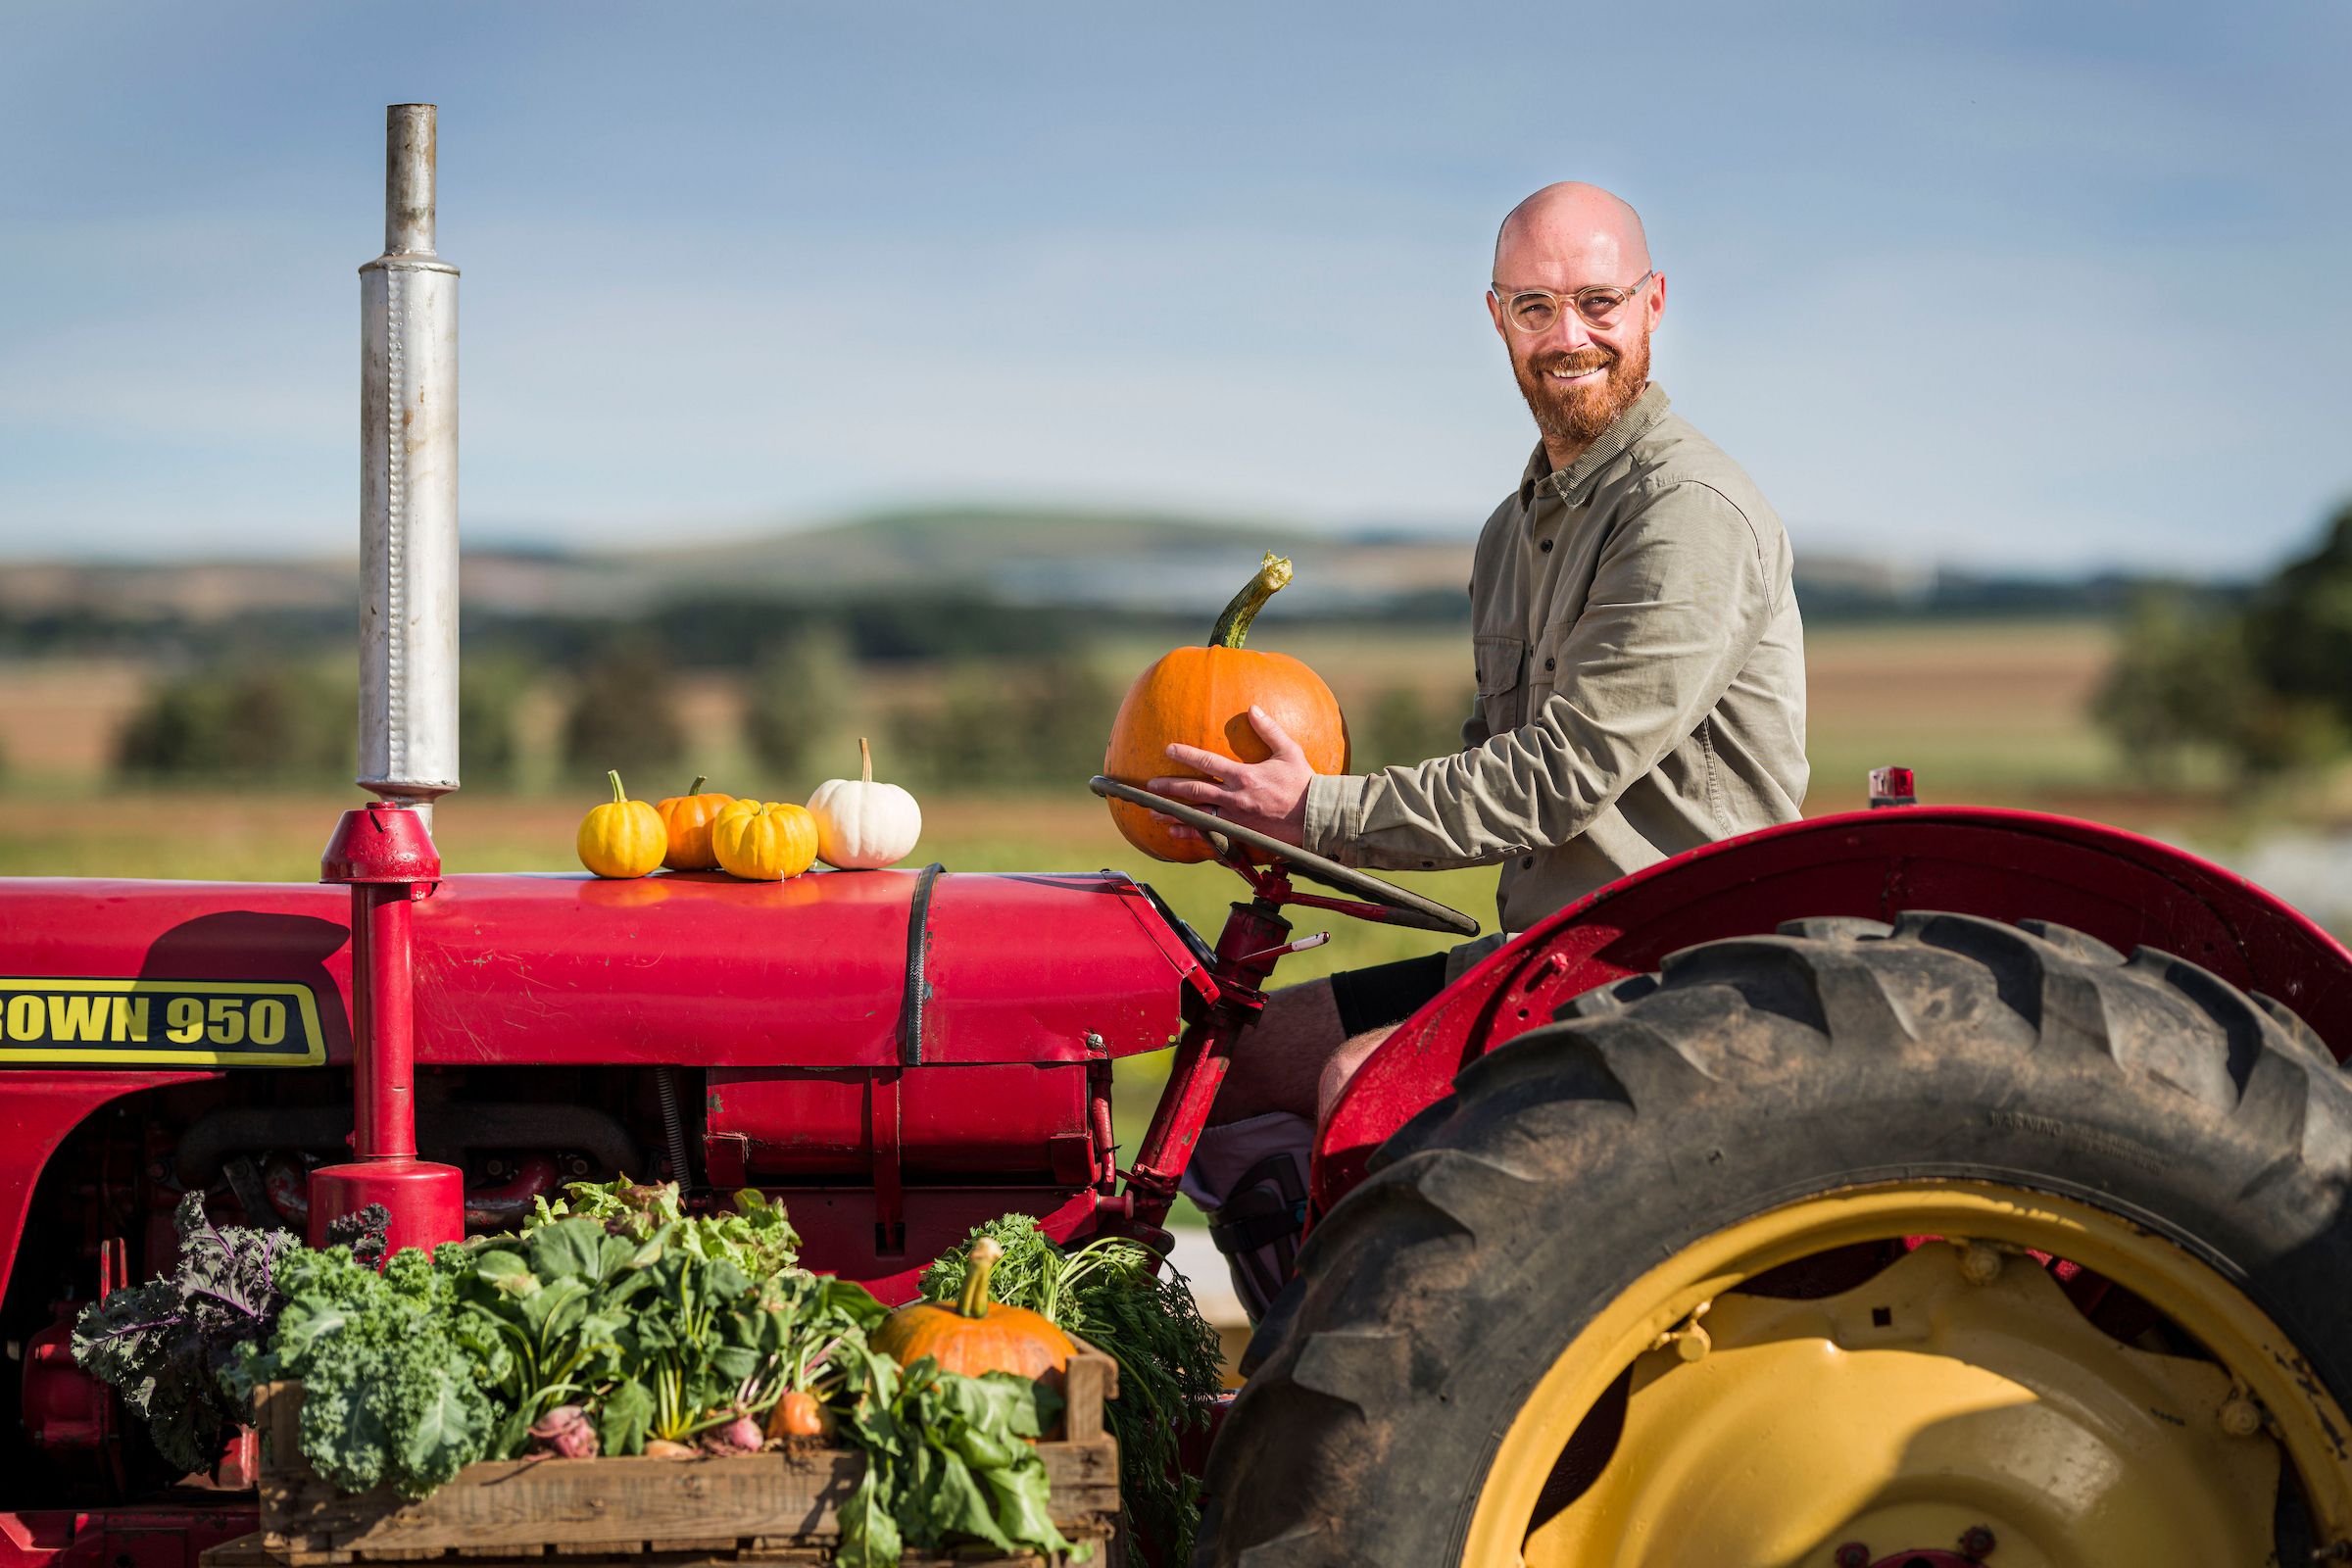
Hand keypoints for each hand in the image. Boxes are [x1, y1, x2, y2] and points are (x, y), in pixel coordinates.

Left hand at [1147, 706, 1312, 846]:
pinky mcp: (1239, 833)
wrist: (1315, 817)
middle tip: (1150, 785)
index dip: (1186, 755)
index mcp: (1244, 775)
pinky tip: (1173, 831)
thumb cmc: (1303, 782)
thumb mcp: (1289, 751)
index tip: (1168, 749)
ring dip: (1173, 812)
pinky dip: (1190, 834)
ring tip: (1153, 811)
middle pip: (1195, 791)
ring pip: (1197, 815)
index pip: (1208, 762)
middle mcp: (1235, 797)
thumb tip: (1253, 708)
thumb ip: (1269, 729)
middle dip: (1170, 787)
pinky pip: (1209, 834)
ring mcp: (1235, 818)